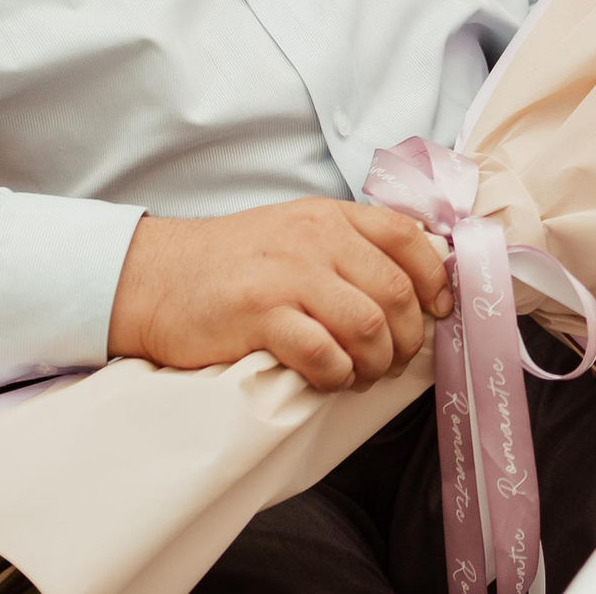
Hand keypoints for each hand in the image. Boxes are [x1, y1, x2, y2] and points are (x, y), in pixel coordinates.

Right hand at [106, 198, 450, 391]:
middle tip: (396, 359)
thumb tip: (410, 284)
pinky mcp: (260, 316)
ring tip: (363, 374)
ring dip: (376, 362)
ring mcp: (288, 276)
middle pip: (394, 292)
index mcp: (329, 216)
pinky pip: (324, 353)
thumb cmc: (231, 264)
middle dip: (408, 335)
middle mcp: (316, 239)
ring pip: (367, 326)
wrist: (155, 277)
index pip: (406, 237)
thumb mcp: (294, 231)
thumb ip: (347, 246)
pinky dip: (338, 375)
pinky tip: (330, 379)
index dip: (434, 278)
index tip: (440, 310)